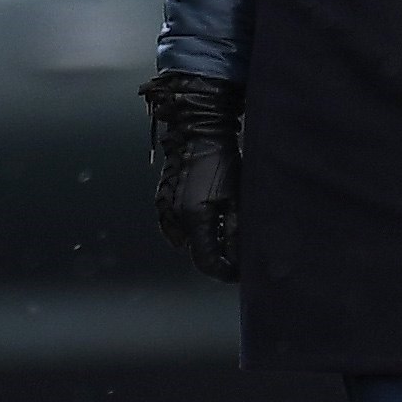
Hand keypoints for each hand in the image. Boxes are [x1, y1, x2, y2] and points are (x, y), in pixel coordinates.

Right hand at [139, 70, 243, 281]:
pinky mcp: (162, 197)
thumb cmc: (221, 160)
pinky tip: (206, 218)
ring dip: (203, 241)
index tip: (239, 271)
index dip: (224, 271)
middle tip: (236, 251)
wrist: (199, 129)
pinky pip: (174, 225)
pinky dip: (189, 228)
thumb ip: (235, 233)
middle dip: (216, 255)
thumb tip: (238, 260)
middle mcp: (174, 216)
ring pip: (184, 239)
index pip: (206, 262)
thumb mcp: (236, 198)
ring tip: (223, 230)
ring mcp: (164, 207)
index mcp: (194, 218)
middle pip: (195, 252)